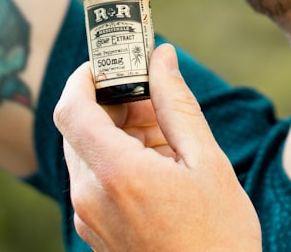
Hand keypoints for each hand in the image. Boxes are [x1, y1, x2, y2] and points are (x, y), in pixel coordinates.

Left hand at [54, 43, 261, 250]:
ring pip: (87, 155)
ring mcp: (89, 220)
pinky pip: (95, 183)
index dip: (83, 76)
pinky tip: (160, 167)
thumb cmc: (219, 237)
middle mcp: (89, 197)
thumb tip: (161, 56)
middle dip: (110, 104)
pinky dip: (118, 162)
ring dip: (118, 134)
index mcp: (115, 174)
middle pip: (79, 129)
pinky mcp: (95, 234)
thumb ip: (176, 104)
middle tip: (152, 96)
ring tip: (167, 138)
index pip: (71, 107)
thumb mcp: (207, 161)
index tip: (109, 61)